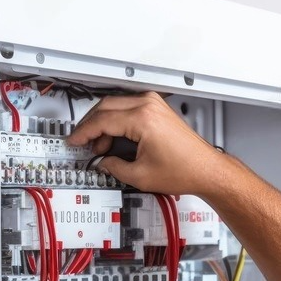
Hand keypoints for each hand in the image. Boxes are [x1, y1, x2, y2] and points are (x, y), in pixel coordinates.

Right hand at [66, 92, 232, 196]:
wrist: (206, 169)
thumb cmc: (185, 170)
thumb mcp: (140, 175)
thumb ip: (114, 167)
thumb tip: (102, 162)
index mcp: (143, 119)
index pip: (102, 120)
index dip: (83, 132)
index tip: (74, 141)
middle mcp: (148, 106)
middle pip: (105, 107)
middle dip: (90, 126)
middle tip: (82, 142)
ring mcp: (154, 104)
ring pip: (115, 105)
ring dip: (103, 123)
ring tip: (100, 147)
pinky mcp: (157, 108)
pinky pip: (128, 108)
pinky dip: (116, 121)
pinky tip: (113, 138)